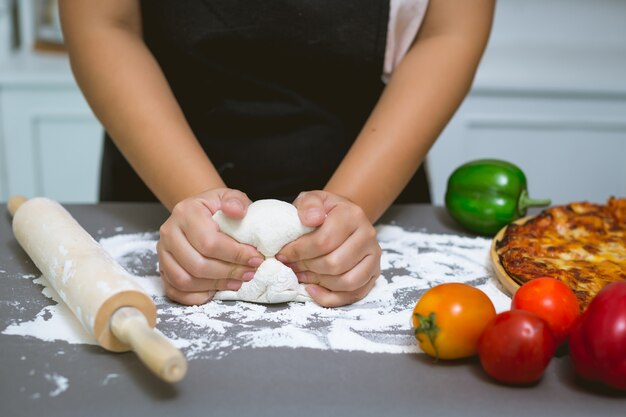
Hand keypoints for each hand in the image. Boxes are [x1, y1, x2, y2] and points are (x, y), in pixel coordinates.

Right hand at [157, 188, 262, 304]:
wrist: (198, 213)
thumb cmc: (217, 208)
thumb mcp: (229, 197)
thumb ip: (236, 201)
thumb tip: (237, 211)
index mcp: (185, 212)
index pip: (209, 242)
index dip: (235, 255)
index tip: (255, 258)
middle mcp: (169, 232)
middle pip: (197, 265)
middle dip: (228, 272)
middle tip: (250, 272)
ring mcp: (163, 252)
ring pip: (185, 280)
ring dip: (215, 285)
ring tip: (237, 281)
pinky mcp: (162, 268)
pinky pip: (174, 290)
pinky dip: (196, 296)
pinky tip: (215, 290)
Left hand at [277, 191, 380, 306]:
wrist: (343, 217)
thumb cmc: (324, 211)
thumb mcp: (311, 199)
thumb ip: (308, 205)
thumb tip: (312, 219)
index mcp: (352, 215)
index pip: (324, 240)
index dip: (299, 252)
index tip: (283, 254)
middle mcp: (368, 235)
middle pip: (335, 264)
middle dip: (307, 268)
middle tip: (291, 265)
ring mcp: (373, 256)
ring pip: (346, 282)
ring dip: (319, 282)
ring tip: (301, 274)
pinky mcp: (373, 273)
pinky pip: (354, 294)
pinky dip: (330, 297)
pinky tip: (312, 289)